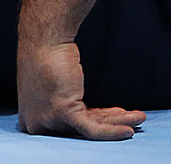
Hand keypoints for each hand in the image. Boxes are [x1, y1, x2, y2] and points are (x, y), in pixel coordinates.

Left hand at [17, 39, 144, 139]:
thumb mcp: (50, 87)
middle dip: (111, 122)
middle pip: (81, 129)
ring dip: (119, 122)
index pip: (69, 127)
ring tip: (140, 117)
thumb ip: (62, 103)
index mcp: (31, 119)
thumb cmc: (45, 58)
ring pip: (91, 127)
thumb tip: (81, 110)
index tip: (116, 116)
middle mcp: (36, 124)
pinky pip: (92, 128)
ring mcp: (47, 119)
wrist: (44, 40)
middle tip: (132, 118)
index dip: (96, 122)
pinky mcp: (61, 112)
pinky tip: (130, 129)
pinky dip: (113, 130)